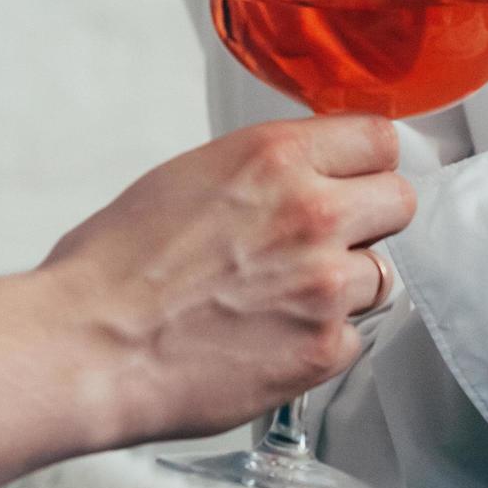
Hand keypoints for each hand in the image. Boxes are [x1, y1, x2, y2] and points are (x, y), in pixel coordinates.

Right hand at [35, 116, 416, 448]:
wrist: (87, 349)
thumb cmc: (116, 268)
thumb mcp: (194, 177)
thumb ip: (270, 171)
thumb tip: (312, 173)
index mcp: (278, 159)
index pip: (380, 139)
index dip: (370, 163)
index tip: (362, 177)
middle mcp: (314, 214)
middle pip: (400, 201)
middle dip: (373, 219)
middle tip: (333, 239)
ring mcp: (327, 284)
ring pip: (383, 273)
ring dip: (350, 284)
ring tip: (290, 297)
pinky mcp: (326, 347)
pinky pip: (358, 335)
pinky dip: (327, 339)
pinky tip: (279, 337)